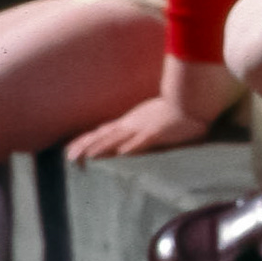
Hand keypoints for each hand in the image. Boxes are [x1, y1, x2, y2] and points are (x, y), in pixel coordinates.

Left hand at [65, 97, 210, 161]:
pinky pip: (143, 140)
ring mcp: (143, 127)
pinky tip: (122, 154)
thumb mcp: (151, 118)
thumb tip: (124, 142)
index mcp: (130, 122)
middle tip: (69, 159)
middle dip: (85, 147)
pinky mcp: (158, 132)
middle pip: (104, 136)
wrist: (192, 101)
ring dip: (103, 148)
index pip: (102, 132)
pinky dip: (132, 147)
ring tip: (87, 158)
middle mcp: (132, 124)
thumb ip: (138, 130)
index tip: (69, 149)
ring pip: (119, 139)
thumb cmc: (175, 112)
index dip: (85, 141)